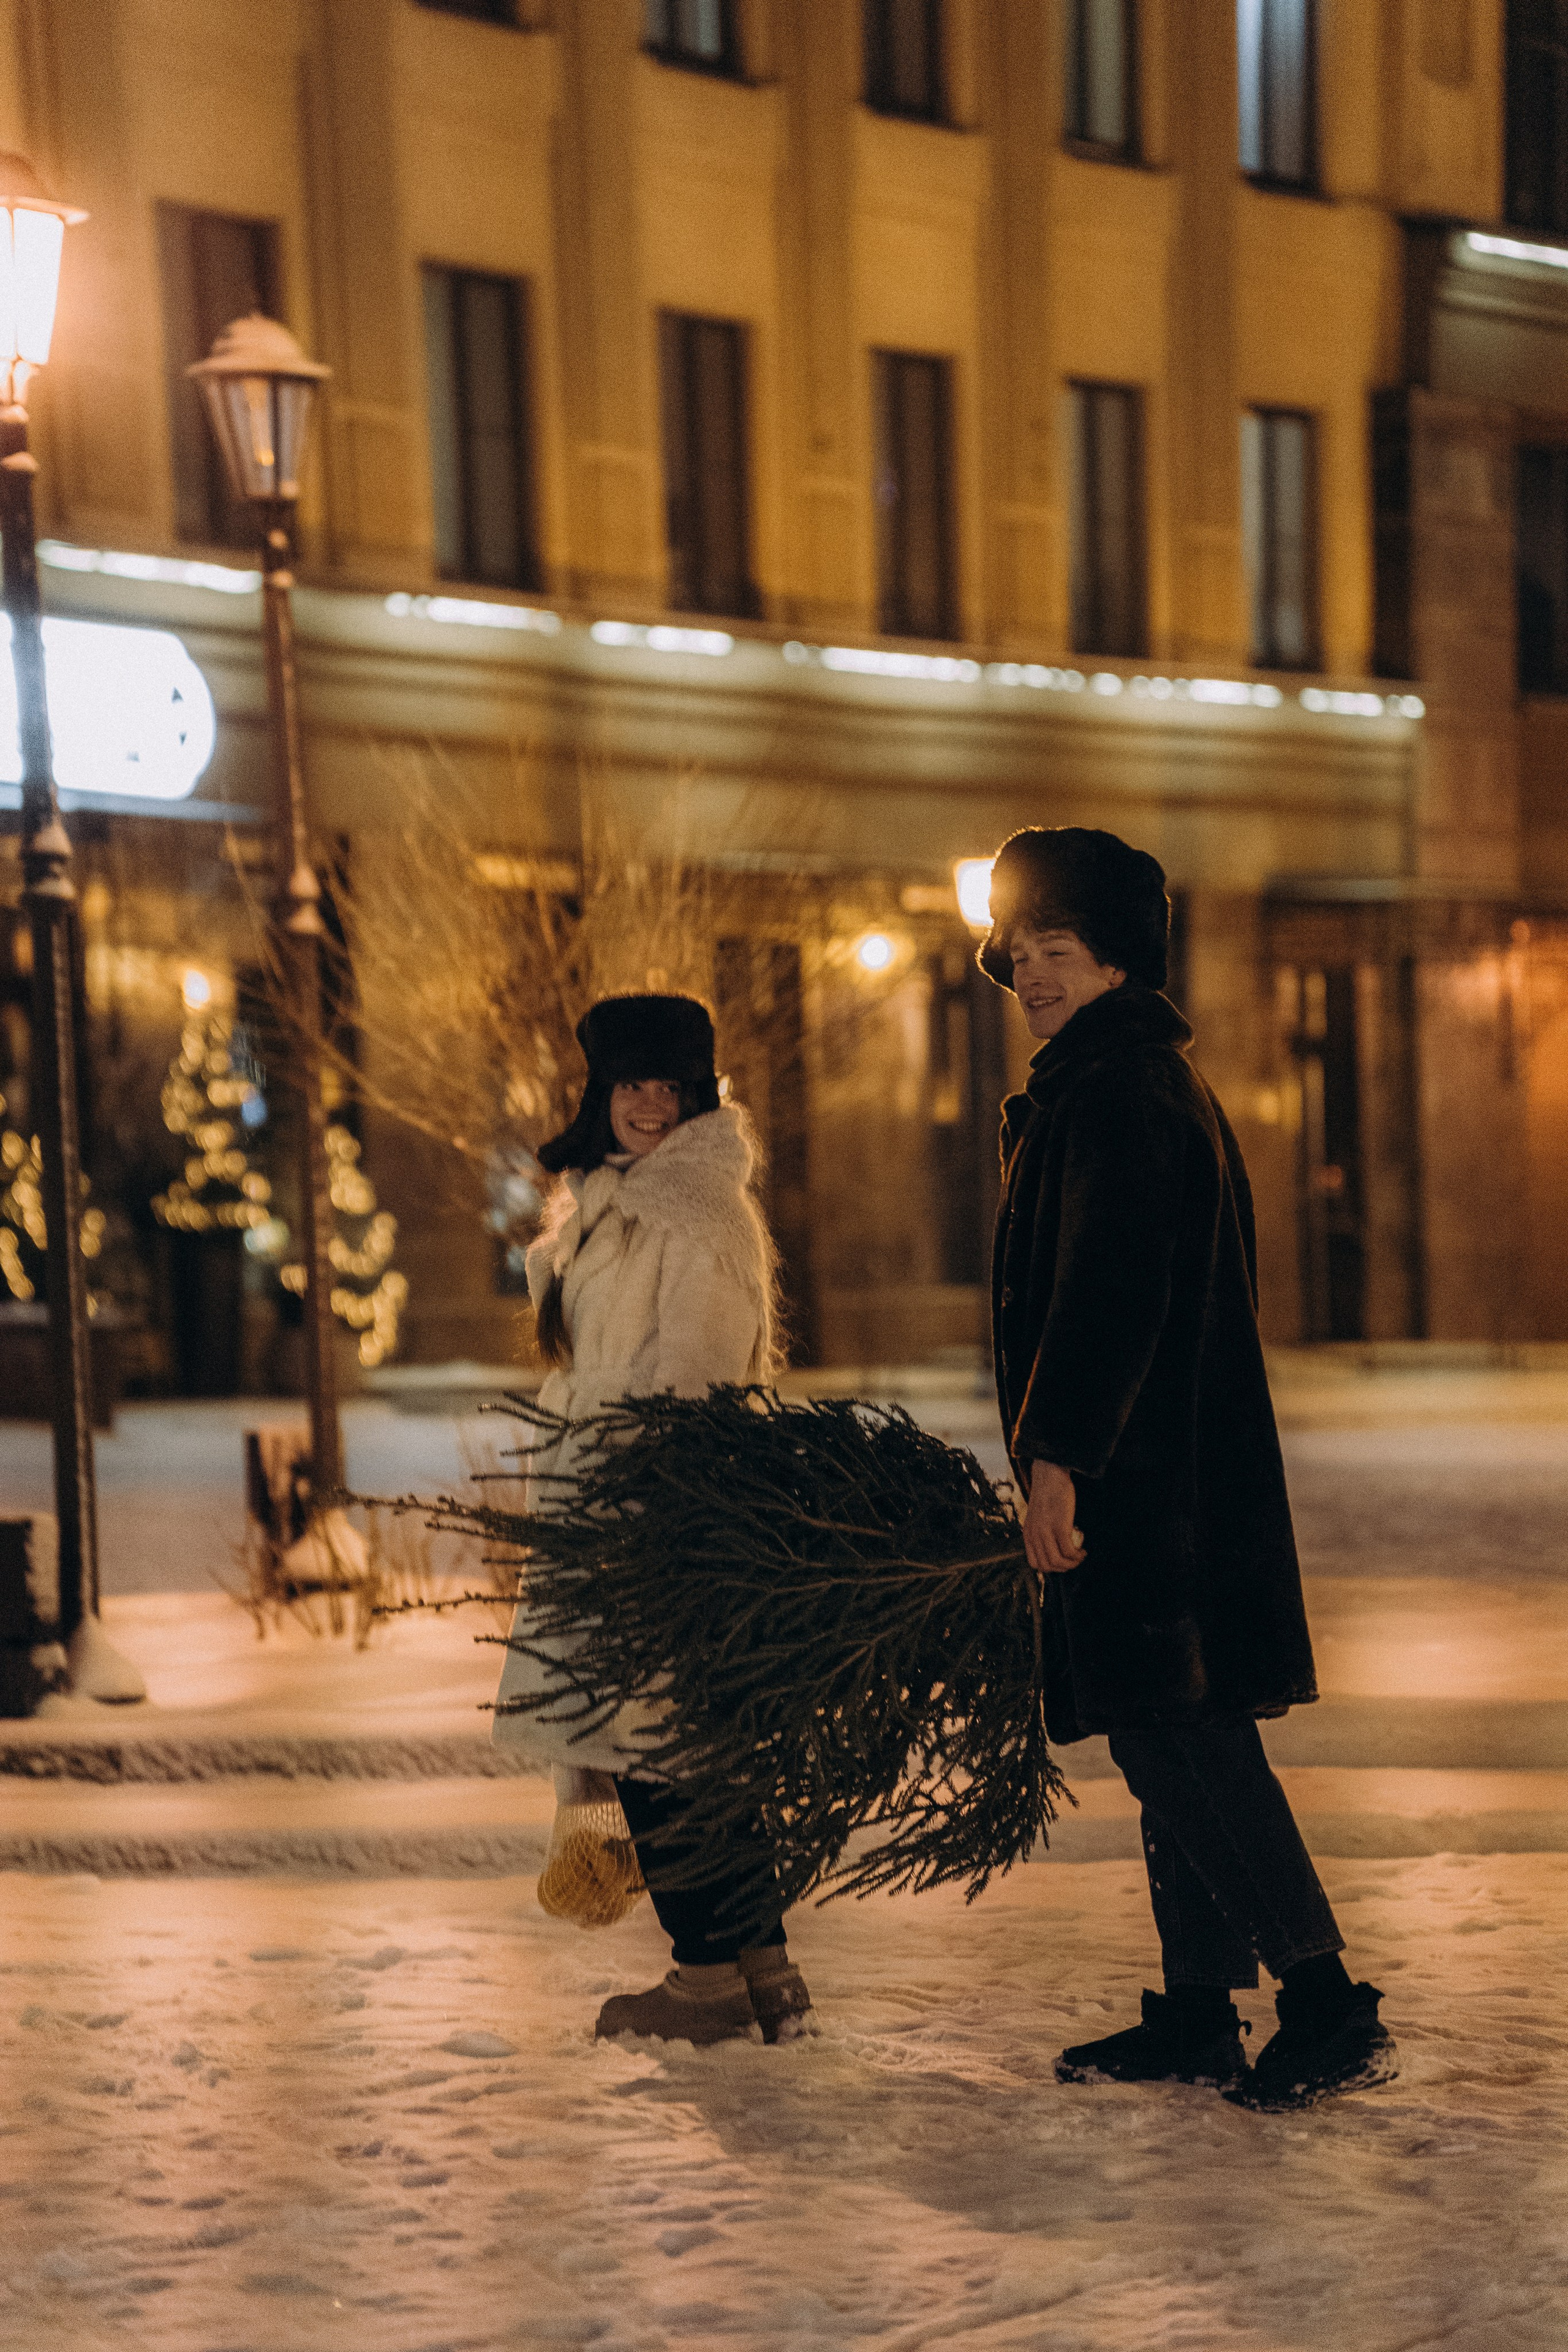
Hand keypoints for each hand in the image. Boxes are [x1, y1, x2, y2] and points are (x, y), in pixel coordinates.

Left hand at [1021, 1460, 1085, 1577]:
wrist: (1049, 1475)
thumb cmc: (1047, 1494)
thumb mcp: (1038, 1517)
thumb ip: (1040, 1532)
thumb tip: (1052, 1546)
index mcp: (1028, 1535)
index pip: (1035, 1564)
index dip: (1051, 1567)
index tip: (1062, 1561)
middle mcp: (1034, 1536)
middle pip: (1047, 1567)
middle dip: (1063, 1568)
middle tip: (1074, 1560)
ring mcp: (1046, 1532)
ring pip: (1058, 1562)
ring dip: (1072, 1564)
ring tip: (1080, 1555)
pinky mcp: (1060, 1527)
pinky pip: (1069, 1551)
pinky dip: (1077, 1555)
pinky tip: (1082, 1549)